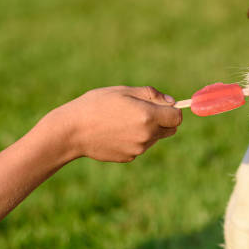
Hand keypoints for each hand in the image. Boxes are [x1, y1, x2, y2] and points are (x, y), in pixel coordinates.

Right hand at [41, 86, 182, 162]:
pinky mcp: (129, 157)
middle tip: (144, 111)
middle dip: (164, 120)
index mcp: (148, 116)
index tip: (163, 106)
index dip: (173, 110)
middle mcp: (147, 135)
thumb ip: (151, 95)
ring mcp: (138, 149)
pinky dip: (135, 139)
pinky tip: (116, 132)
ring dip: (149, 129)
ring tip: (124, 120)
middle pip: (170, 129)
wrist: (72, 131)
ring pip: (155, 138)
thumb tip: (172, 102)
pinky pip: (141, 146)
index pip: (177, 117)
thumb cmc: (96, 105)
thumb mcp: (124, 91)